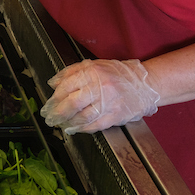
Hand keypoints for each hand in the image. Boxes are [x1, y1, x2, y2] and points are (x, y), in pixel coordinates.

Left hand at [40, 59, 160, 134]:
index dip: (55, 98)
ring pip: (82, 117)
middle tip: (49, 118)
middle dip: (57, 113)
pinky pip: (95, 125)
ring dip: (68, 122)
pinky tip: (74, 129)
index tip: (48, 104)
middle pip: (72, 103)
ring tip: (60, 124)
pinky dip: (82, 129)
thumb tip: (54, 83)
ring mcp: (109, 103)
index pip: (67, 86)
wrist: (145, 84)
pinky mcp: (116, 116)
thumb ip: (72, 72)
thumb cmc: (118, 73)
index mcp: (92, 72)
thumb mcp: (94, 65)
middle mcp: (100, 87)